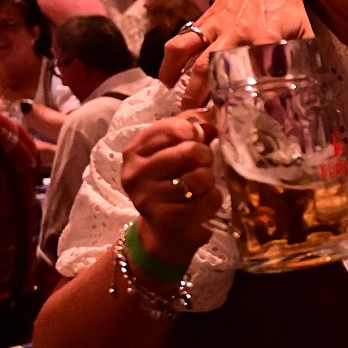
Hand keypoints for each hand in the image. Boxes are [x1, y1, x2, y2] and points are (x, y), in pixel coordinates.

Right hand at [120, 112, 223, 263]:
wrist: (165, 231)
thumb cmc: (172, 185)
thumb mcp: (173, 154)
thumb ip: (188, 130)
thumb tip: (210, 116)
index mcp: (134, 151)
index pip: (173, 128)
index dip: (193, 133)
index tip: (195, 141)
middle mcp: (135, 173)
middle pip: (190, 151)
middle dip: (206, 157)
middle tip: (202, 166)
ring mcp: (148, 198)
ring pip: (200, 176)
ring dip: (209, 180)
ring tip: (199, 187)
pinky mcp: (167, 219)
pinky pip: (209, 199)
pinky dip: (213, 199)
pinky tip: (201, 203)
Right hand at [159, 0, 312, 109]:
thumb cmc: (286, 4)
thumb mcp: (302, 30)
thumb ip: (302, 58)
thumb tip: (306, 90)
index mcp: (264, 39)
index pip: (253, 73)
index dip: (247, 98)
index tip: (242, 121)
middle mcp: (236, 34)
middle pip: (210, 68)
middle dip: (199, 95)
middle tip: (196, 120)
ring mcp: (216, 26)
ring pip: (188, 52)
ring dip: (178, 78)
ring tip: (175, 101)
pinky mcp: (204, 19)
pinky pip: (181, 38)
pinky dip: (170, 58)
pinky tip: (167, 77)